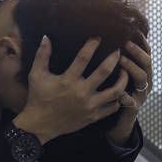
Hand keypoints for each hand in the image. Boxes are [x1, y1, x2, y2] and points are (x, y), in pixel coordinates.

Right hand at [12, 35, 127, 144]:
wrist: (40, 125)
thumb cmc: (38, 98)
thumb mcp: (36, 75)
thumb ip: (42, 56)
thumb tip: (46, 37)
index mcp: (68, 80)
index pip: (83, 58)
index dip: (92, 44)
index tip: (99, 36)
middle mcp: (81, 92)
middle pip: (104, 71)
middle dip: (114, 58)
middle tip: (118, 50)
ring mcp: (89, 106)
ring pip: (115, 91)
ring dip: (123, 79)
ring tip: (125, 71)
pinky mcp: (93, 116)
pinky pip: (112, 107)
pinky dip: (119, 99)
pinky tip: (119, 91)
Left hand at [105, 38, 152, 145]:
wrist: (118, 121)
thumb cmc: (116, 91)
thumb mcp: (119, 74)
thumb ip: (119, 59)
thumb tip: (111, 36)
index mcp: (143, 71)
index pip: (147, 53)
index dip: (142, 43)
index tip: (132, 31)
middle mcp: (145, 82)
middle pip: (147, 63)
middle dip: (137, 53)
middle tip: (125, 43)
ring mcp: (141, 95)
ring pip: (141, 79)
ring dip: (131, 68)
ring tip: (120, 60)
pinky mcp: (134, 108)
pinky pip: (132, 102)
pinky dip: (126, 97)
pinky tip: (120, 94)